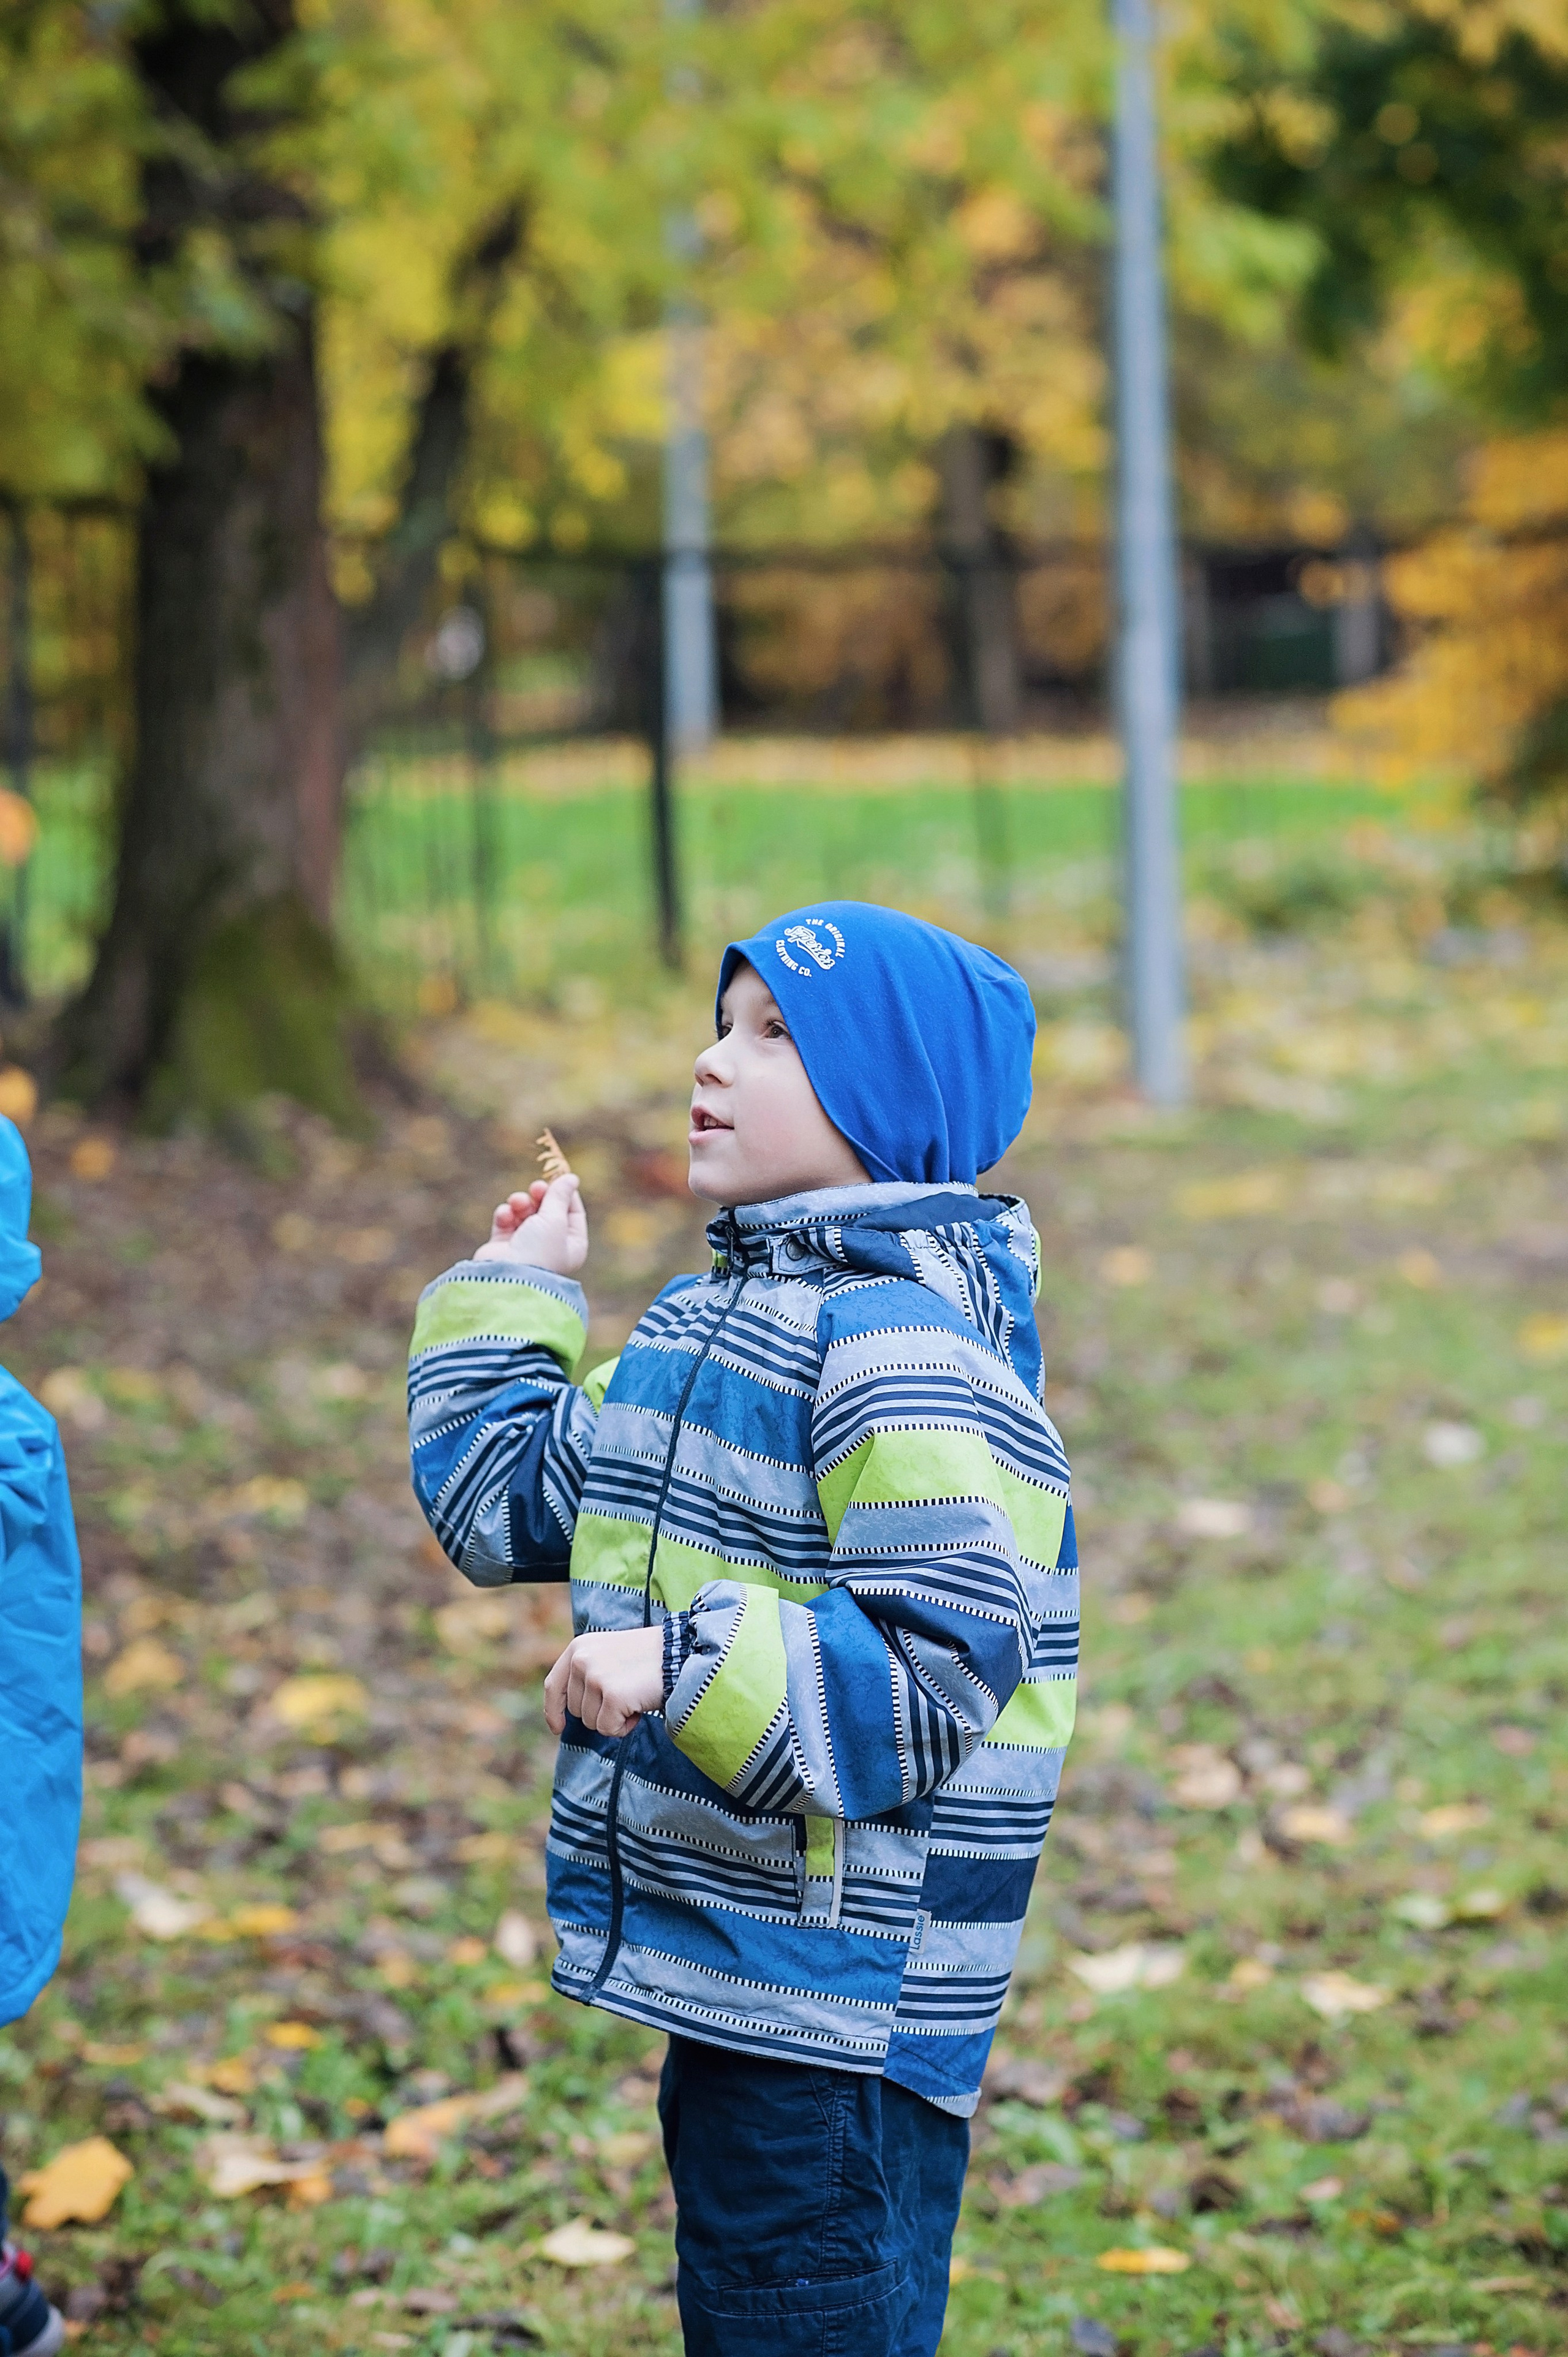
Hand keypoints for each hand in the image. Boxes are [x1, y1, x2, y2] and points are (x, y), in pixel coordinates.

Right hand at [473, 1171, 586, 1273]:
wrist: (507, 1278)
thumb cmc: (538, 1251)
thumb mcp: (555, 1219)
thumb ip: (560, 1196)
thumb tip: (571, 1177)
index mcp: (572, 1245)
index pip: (574, 1212)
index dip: (566, 1193)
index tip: (558, 1177)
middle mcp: (551, 1246)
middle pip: (548, 1210)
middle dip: (541, 1196)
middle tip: (536, 1187)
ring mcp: (526, 1246)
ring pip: (525, 1212)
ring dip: (521, 1203)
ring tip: (517, 1203)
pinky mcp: (503, 1245)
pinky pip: (506, 1220)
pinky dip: (505, 1214)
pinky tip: (505, 1216)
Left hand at [544, 1625, 665, 1738]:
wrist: (678, 1653)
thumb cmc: (648, 1658)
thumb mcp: (608, 1655)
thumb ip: (587, 1673)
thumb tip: (570, 1709)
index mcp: (578, 1647)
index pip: (554, 1686)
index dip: (553, 1711)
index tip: (558, 1728)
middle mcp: (582, 1660)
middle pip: (576, 1710)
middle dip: (600, 1712)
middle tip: (626, 1694)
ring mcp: (596, 1677)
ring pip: (591, 1723)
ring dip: (614, 1719)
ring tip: (634, 1696)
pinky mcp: (612, 1696)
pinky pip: (609, 1729)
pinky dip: (625, 1727)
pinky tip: (639, 1708)